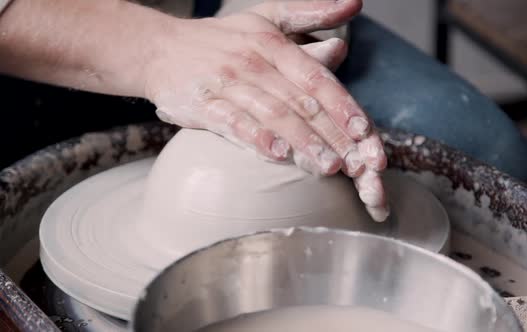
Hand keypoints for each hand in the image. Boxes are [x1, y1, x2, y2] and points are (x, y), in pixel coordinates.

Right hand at [143, 0, 388, 219]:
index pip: (316, 77)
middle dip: (333, 135)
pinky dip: (257, 139)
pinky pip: (234, 124)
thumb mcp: (266, 16)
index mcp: (272, 43)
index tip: (364, 131)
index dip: (343, 105)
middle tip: (357, 163)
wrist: (158, 49)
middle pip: (301, 102)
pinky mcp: (204, 106)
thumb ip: (310, 12)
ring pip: (273, 115)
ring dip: (303, 142)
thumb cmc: (221, 38)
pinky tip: (278, 156)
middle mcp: (253, 63)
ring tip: (328, 166)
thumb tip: (353, 4)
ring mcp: (228, 85)